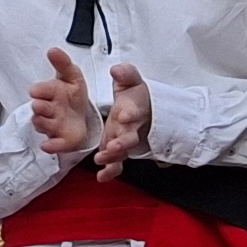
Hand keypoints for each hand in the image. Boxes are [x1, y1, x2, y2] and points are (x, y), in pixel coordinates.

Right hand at [30, 47, 99, 157]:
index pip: (40, 90)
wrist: (79, 115)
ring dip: (43, 124)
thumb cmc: (72, 95)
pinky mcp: (61, 140)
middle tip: (39, 106)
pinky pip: (54, 144)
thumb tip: (53, 49)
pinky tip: (47, 146)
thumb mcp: (72, 76)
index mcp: (50, 92)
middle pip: (39, 109)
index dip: (39, 90)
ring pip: (43, 125)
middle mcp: (49, 109)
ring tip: (45, 122)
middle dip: (39, 107)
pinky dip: (50, 146)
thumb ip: (63, 63)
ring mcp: (53, 125)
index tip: (35, 91)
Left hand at [91, 63, 152, 177]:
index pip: (134, 111)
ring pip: (122, 152)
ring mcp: (125, 141)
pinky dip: (110, 172)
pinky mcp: (118, 151)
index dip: (130, 113)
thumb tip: (117, 70)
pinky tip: (101, 177)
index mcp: (133, 110)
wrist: (144, 110)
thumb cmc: (136, 97)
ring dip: (113, 157)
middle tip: (113, 146)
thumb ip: (126, 74)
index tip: (124, 114)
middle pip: (130, 138)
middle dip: (122, 142)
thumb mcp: (132, 80)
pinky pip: (117, 165)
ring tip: (101, 159)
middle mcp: (131, 128)